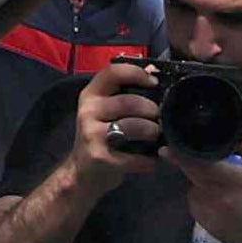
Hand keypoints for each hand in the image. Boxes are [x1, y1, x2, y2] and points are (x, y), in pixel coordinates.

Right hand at [72, 58, 161, 175]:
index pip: (113, 72)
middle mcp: (88, 111)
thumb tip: (154, 70)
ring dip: (152, 131)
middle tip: (159, 118)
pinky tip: (151, 160)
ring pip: (134, 126)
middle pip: (129, 102)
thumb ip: (126, 91)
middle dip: (152, 109)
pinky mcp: (100, 158)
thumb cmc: (101, 136)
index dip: (137, 74)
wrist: (82, 172)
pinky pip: (135, 157)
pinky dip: (149, 160)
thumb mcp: (106, 109)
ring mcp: (92, 135)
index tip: (153, 82)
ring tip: (155, 136)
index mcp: (91, 94)